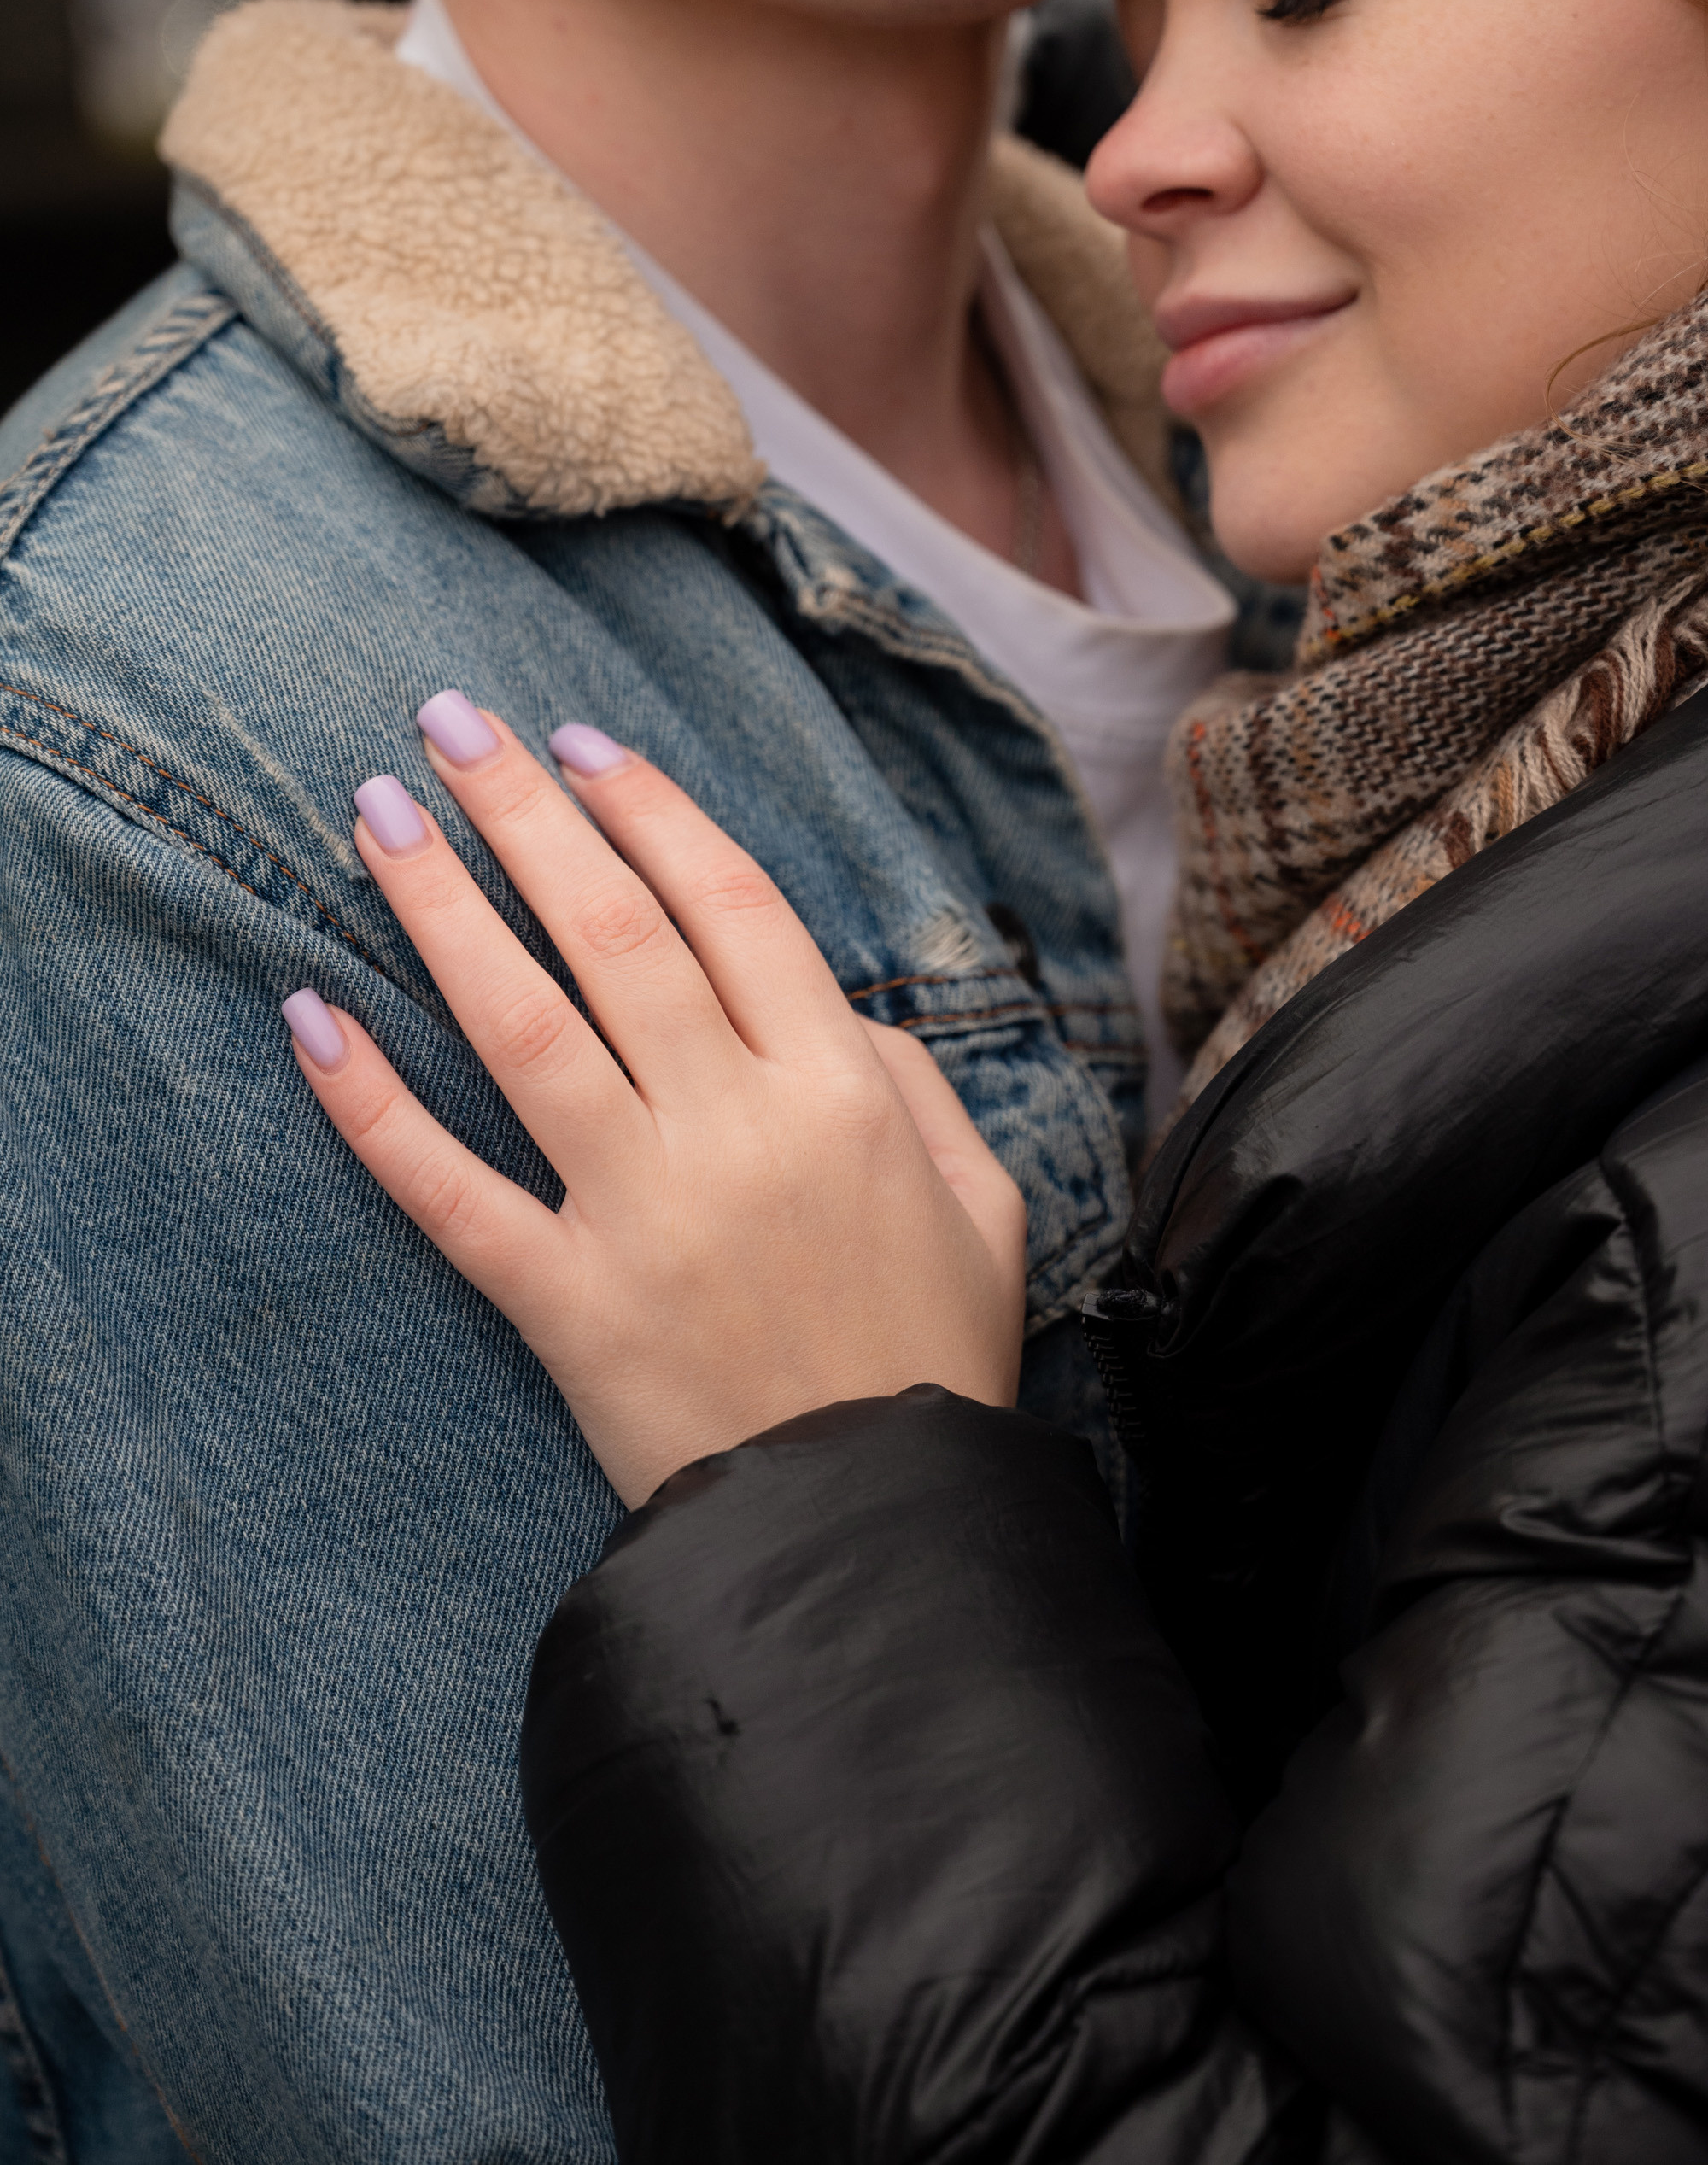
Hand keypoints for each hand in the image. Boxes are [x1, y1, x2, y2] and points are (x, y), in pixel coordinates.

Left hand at [282, 701, 1025, 1504]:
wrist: (875, 1535)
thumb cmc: (932, 1354)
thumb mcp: (982, 1199)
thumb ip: (912, 1080)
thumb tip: (828, 1004)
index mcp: (840, 1088)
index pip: (726, 904)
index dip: (645, 810)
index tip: (576, 744)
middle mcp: (734, 1128)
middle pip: (610, 933)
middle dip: (519, 814)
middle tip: (445, 724)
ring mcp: (641, 1213)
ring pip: (521, 1025)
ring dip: (441, 907)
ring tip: (375, 815)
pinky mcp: (566, 1303)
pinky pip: (448, 1191)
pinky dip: (371, 1106)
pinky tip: (311, 1016)